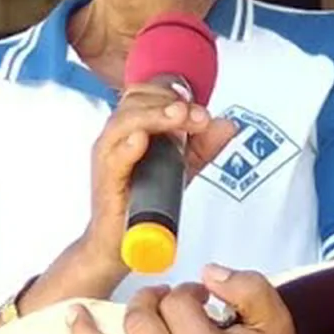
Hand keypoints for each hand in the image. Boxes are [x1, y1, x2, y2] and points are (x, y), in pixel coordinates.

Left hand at [68, 265, 315, 333]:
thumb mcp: (273, 317)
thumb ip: (244, 285)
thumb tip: (206, 273)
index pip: (178, 304)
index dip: (189, 291)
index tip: (203, 298)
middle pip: (140, 321)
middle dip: (151, 300)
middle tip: (168, 301)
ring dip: (90, 332)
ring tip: (77, 312)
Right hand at [81, 86, 236, 272]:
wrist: (119, 243)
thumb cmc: (143, 200)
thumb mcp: (180, 167)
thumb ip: (203, 146)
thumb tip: (228, 125)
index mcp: (130, 127)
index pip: (144, 93)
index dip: (170, 91)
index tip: (196, 102)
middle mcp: (116, 138)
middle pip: (134, 102)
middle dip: (169, 102)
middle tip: (197, 115)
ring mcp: (108, 159)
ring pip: (123, 123)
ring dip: (153, 116)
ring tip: (179, 116)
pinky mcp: (106, 183)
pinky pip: (113, 159)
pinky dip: (126, 147)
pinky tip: (140, 140)